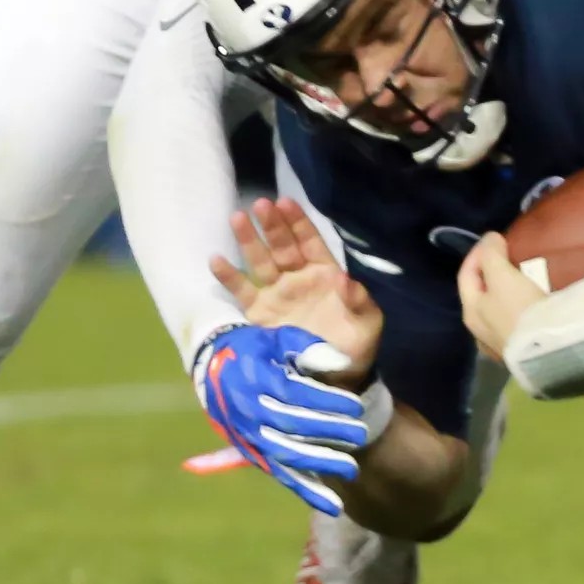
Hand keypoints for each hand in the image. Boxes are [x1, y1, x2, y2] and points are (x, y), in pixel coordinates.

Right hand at [191, 323, 373, 515]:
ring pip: (284, 455)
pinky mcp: (250, 452)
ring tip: (351, 471)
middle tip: (360, 435)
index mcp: (255, 380)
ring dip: (318, 465)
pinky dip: (304, 488)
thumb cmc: (256, 348)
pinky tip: (330, 503)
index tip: (356, 405)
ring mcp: (247, 435)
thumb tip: (343, 364)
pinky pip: (278, 473)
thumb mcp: (279, 338)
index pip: (295, 394)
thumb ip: (309, 348)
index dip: (326, 400)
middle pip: (291, 426)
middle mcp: (248, 411)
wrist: (212, 365)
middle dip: (328, 432)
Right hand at [210, 197, 382, 378]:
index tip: (286, 203)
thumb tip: (343, 277)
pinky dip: (229, 276)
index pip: (310, 242)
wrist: (333, 380)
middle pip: (283, 246)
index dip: (298, 223)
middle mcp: (298, 279)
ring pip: (261, 262)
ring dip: (250, 241)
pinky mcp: (260, 314)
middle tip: (260, 204)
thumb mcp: (367, 324)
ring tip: (237, 218)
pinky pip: (242, 291)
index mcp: (325, 276)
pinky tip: (216, 259)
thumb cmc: (354, 348)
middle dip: (273, 225)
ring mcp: (277, 295)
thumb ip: (359, 300)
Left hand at [457, 232, 546, 361]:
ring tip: (524, 278)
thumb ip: (492, 255)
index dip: (477, 253)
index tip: (494, 238)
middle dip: (492, 273)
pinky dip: (521, 307)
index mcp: (470, 311)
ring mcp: (500, 343)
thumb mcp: (502, 277)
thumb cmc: (519, 309)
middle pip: (481, 294)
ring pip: (499, 310)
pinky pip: (517, 321)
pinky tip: (533, 304)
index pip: (465, 275)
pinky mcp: (521, 350)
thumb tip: (489, 240)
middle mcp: (480, 330)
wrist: (548, 350)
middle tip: (508, 256)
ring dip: (507, 291)